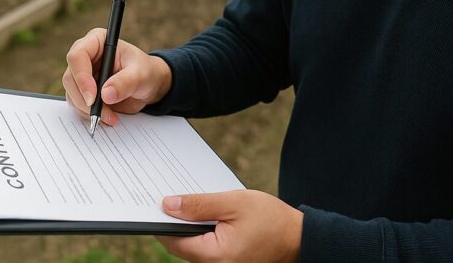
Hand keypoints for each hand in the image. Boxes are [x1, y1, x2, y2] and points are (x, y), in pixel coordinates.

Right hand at [62, 28, 171, 125]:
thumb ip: (125, 82)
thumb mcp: (140, 75)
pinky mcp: (82, 91)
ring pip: (72, 94)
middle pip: (70, 78)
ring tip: (111, 117)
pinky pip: (77, 105)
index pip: (77, 56)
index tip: (93, 97)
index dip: (81, 77)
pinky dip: (89, 114)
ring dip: (88, 110)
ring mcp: (82, 75)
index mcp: (97, 41)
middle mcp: (85, 57)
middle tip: (101, 114)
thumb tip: (106, 95)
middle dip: (84, 99)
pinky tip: (107, 117)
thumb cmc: (145, 72)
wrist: (147, 85)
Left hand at [156, 189, 302, 262]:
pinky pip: (204, 248)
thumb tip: (168, 205)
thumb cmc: (271, 219)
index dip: (161, 222)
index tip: (154, 203)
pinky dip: (200, 232)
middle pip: (180, 245)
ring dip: (188, 227)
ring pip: (192, 246)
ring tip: (189, 203)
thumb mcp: (233, 203)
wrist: (298, 238)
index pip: (174, 241)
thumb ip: (199, 205)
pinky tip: (205, 214)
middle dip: (174, 222)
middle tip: (170, 197)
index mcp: (215, 256)